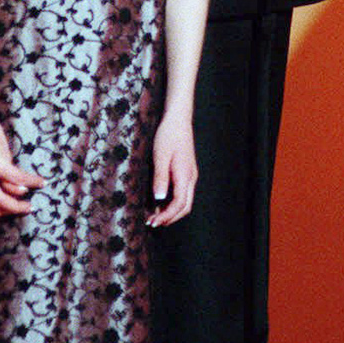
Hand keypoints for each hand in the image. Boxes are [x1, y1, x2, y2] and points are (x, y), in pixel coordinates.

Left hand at [147, 111, 197, 226]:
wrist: (178, 120)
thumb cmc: (168, 136)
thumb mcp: (160, 156)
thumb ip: (160, 178)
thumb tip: (158, 199)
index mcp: (185, 176)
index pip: (179, 204)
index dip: (166, 216)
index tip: (153, 222)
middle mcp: (191, 178)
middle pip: (185, 207)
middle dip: (170, 218)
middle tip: (152, 223)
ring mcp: (191, 175)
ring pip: (185, 201)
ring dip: (171, 211)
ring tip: (154, 215)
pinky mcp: (187, 172)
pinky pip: (183, 193)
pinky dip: (172, 202)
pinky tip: (160, 202)